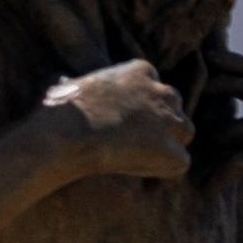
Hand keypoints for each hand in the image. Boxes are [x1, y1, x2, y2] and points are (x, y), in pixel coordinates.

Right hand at [41, 60, 192, 180]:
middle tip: (136, 139)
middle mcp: (162, 92)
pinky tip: (137, 171)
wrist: (67, 134)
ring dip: (168, 144)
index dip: (141, 105)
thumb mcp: (70, 83)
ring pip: (183, 132)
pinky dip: (163, 169)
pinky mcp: (171, 151)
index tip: (124, 118)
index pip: (153, 86)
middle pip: (174, 107)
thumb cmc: (59, 110)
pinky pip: (179, 162)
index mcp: (140, 70)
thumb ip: (82, 83)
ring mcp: (169, 121)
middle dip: (160, 122)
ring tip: (138, 156)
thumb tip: (65, 84)